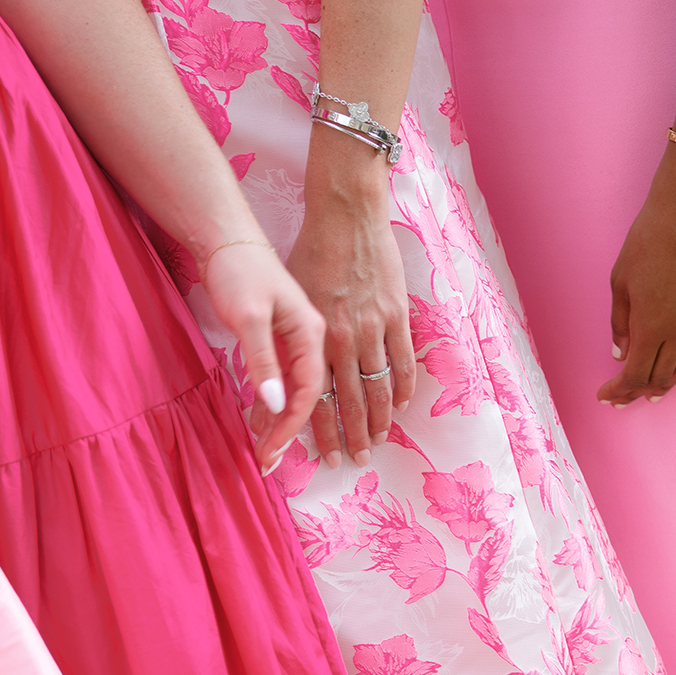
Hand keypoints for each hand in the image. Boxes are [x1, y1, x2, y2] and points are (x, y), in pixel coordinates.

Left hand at [203, 240, 327, 474]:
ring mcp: (301, 335)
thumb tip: (277, 406)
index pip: (307, 394)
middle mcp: (314, 337)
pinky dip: (275, 401)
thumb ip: (263, 361)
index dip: (289, 428)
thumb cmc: (239, 271)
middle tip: (266, 465)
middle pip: (308, 398)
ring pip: (298, 390)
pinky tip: (262, 418)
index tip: (269, 455)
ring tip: (265, 450)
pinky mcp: (285, 333)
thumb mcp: (249, 316)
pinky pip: (287, 377)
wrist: (227, 237)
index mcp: (312, 333)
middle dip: (288, 435)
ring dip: (283, 422)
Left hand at [284, 169, 417, 467]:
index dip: (319, 432)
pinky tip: (399, 405)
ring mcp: (376, 327)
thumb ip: (282, 344)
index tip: (323, 456)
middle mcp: (347, 339)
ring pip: (378, 387)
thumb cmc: (309, 252)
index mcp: (317, 337)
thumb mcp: (287, 299)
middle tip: (356, 460)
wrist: (345, 213)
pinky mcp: (397, 313)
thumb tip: (272, 389)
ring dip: (378, 420)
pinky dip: (402, 387)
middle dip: (352, 436)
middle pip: (350, 401)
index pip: (317, 398)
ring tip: (377, 441)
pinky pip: (403, 361)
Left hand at [601, 153, 675, 403]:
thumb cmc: (648, 241)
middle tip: (623, 397)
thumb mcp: (619, 282)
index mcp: (652, 327)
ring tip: (652, 391)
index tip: (605, 396)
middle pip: (660, 377)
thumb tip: (620, 352)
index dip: (620, 391)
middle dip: (638, 392)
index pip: (635, 375)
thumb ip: (620, 322)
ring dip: (666, 383)